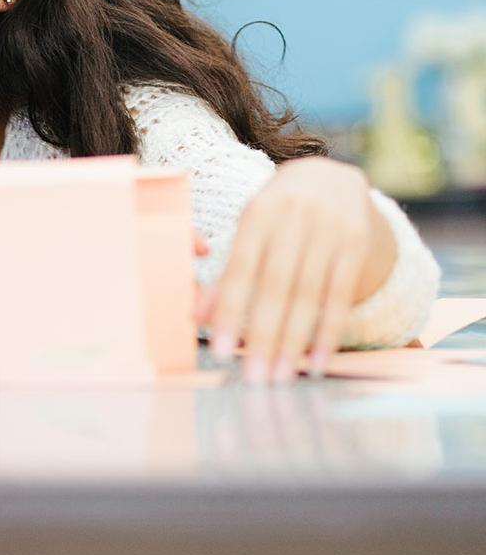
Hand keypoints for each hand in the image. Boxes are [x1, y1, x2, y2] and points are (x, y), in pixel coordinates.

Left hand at [199, 157, 395, 383]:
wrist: (333, 177)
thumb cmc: (277, 211)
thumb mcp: (250, 229)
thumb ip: (229, 271)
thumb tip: (196, 316)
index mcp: (259, 210)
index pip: (241, 268)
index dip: (229, 309)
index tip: (219, 348)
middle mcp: (295, 216)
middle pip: (277, 286)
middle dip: (264, 335)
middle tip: (253, 377)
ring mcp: (331, 228)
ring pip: (310, 295)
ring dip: (295, 341)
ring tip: (280, 376)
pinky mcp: (357, 243)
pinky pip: (341, 295)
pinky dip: (329, 332)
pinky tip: (318, 362)